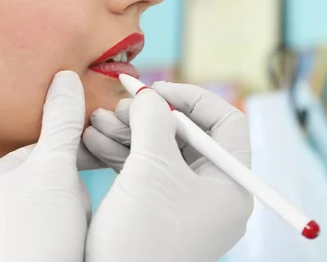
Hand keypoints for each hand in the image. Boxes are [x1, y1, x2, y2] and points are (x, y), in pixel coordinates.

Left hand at [0, 71, 90, 261]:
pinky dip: (72, 226)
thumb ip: (61, 123)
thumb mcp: (54, 170)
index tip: (89, 163)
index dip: (73, 154)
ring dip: (77, 208)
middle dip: (75, 188)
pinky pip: (59, 221)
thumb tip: (65, 75)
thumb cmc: (38, 236)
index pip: (44, 146)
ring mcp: (9, 225)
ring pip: (62, 198)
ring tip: (73, 229)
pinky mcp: (26, 244)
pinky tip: (73, 238)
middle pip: (55, 172)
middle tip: (75, 209)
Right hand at [85, 82, 253, 261]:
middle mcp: (215, 193)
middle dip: (152, 117)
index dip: (194, 99)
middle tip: (119, 106)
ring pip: (163, 152)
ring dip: (130, 133)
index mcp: (232, 184)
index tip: (157, 90)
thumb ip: (154, 121)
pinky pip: (147, 172)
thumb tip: (150, 96)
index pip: (227, 123)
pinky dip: (123, 154)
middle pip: (190, 136)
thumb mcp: (151, 168)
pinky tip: (94, 141)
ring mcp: (187, 203)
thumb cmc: (142, 236)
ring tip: (97, 120)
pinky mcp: (160, 211)